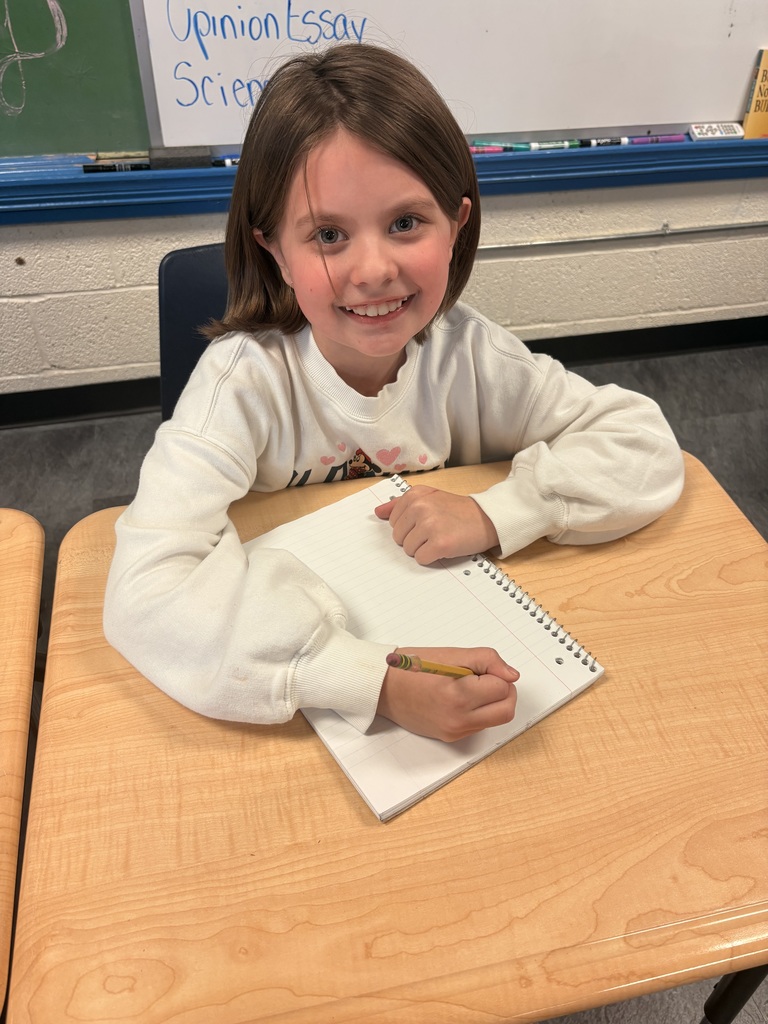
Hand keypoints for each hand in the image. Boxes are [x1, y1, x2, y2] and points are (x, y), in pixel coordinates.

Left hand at [375, 486, 498, 564]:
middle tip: (434, 531)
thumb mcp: (429, 497)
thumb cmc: (457, 510)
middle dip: (414, 539)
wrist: (487, 518)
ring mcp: (429, 525)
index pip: (393, 522)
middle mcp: (420, 507)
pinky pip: (421, 558)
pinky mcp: (440, 543)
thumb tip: (378, 512)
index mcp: (415, 495)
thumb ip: (401, 504)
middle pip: (398, 538)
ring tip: (440, 537)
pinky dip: (431, 557)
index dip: (408, 527)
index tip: (425, 523)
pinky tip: (444, 547)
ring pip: (408, 549)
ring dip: (423, 548)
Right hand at [377, 647, 518, 741]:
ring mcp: (454, 732)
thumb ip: (487, 660)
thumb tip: (512, 675)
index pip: (503, 688)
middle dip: (504, 691)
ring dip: (493, 702)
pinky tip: (460, 698)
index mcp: (458, 697)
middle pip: (506, 711)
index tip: (480, 668)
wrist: (381, 688)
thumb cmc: (411, 668)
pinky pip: (479, 725)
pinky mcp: (450, 737)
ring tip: (470, 686)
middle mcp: (458, 720)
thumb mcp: (451, 654)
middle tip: (487, 677)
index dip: (496, 674)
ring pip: (495, 720)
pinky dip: (479, 711)